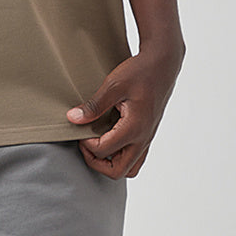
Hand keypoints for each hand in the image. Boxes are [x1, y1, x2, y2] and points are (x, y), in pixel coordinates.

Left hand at [66, 44, 184, 179]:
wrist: (162, 64)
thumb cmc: (140, 72)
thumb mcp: (113, 85)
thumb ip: (94, 105)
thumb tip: (73, 119)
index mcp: (134, 128)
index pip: (104, 151)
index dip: (86, 144)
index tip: (80, 128)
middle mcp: (143, 138)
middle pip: (117, 171)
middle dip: (96, 162)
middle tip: (84, 143)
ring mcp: (147, 138)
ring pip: (129, 168)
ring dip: (110, 162)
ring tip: (96, 144)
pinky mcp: (148, 134)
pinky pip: (135, 158)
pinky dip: (120, 156)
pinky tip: (109, 138)